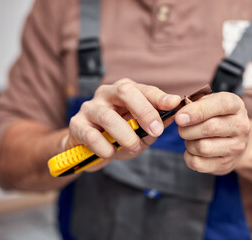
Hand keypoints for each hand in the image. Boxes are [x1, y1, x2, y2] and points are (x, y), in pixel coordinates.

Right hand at [63, 79, 181, 170]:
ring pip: (108, 117)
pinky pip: (92, 136)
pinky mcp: (76, 125)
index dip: (159, 96)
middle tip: (156, 131)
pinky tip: (110, 153)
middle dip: (144, 111)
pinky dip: (105, 148)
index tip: (174, 104)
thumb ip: (156, 124)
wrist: (88, 150)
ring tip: (134, 147)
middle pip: (125, 92)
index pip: (143, 89)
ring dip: (126, 135)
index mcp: (124, 91)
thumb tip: (174, 116)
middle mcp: (106, 94)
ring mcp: (89, 108)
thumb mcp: (141, 131)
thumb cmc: (118, 137)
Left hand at [175, 92, 249, 174]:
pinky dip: (188, 156)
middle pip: (209, 128)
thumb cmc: (216, 116)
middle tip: (181, 127)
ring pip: (202, 147)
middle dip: (187, 129)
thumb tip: (180, 115)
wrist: (233, 140)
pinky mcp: (225, 164)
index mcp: (236, 106)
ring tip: (190, 138)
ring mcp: (235, 147)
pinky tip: (193, 150)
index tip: (180, 117)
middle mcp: (240, 126)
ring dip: (188, 143)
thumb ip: (194, 103)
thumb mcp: (209, 102)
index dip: (197, 110)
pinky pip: (198, 163)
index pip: (221, 104)